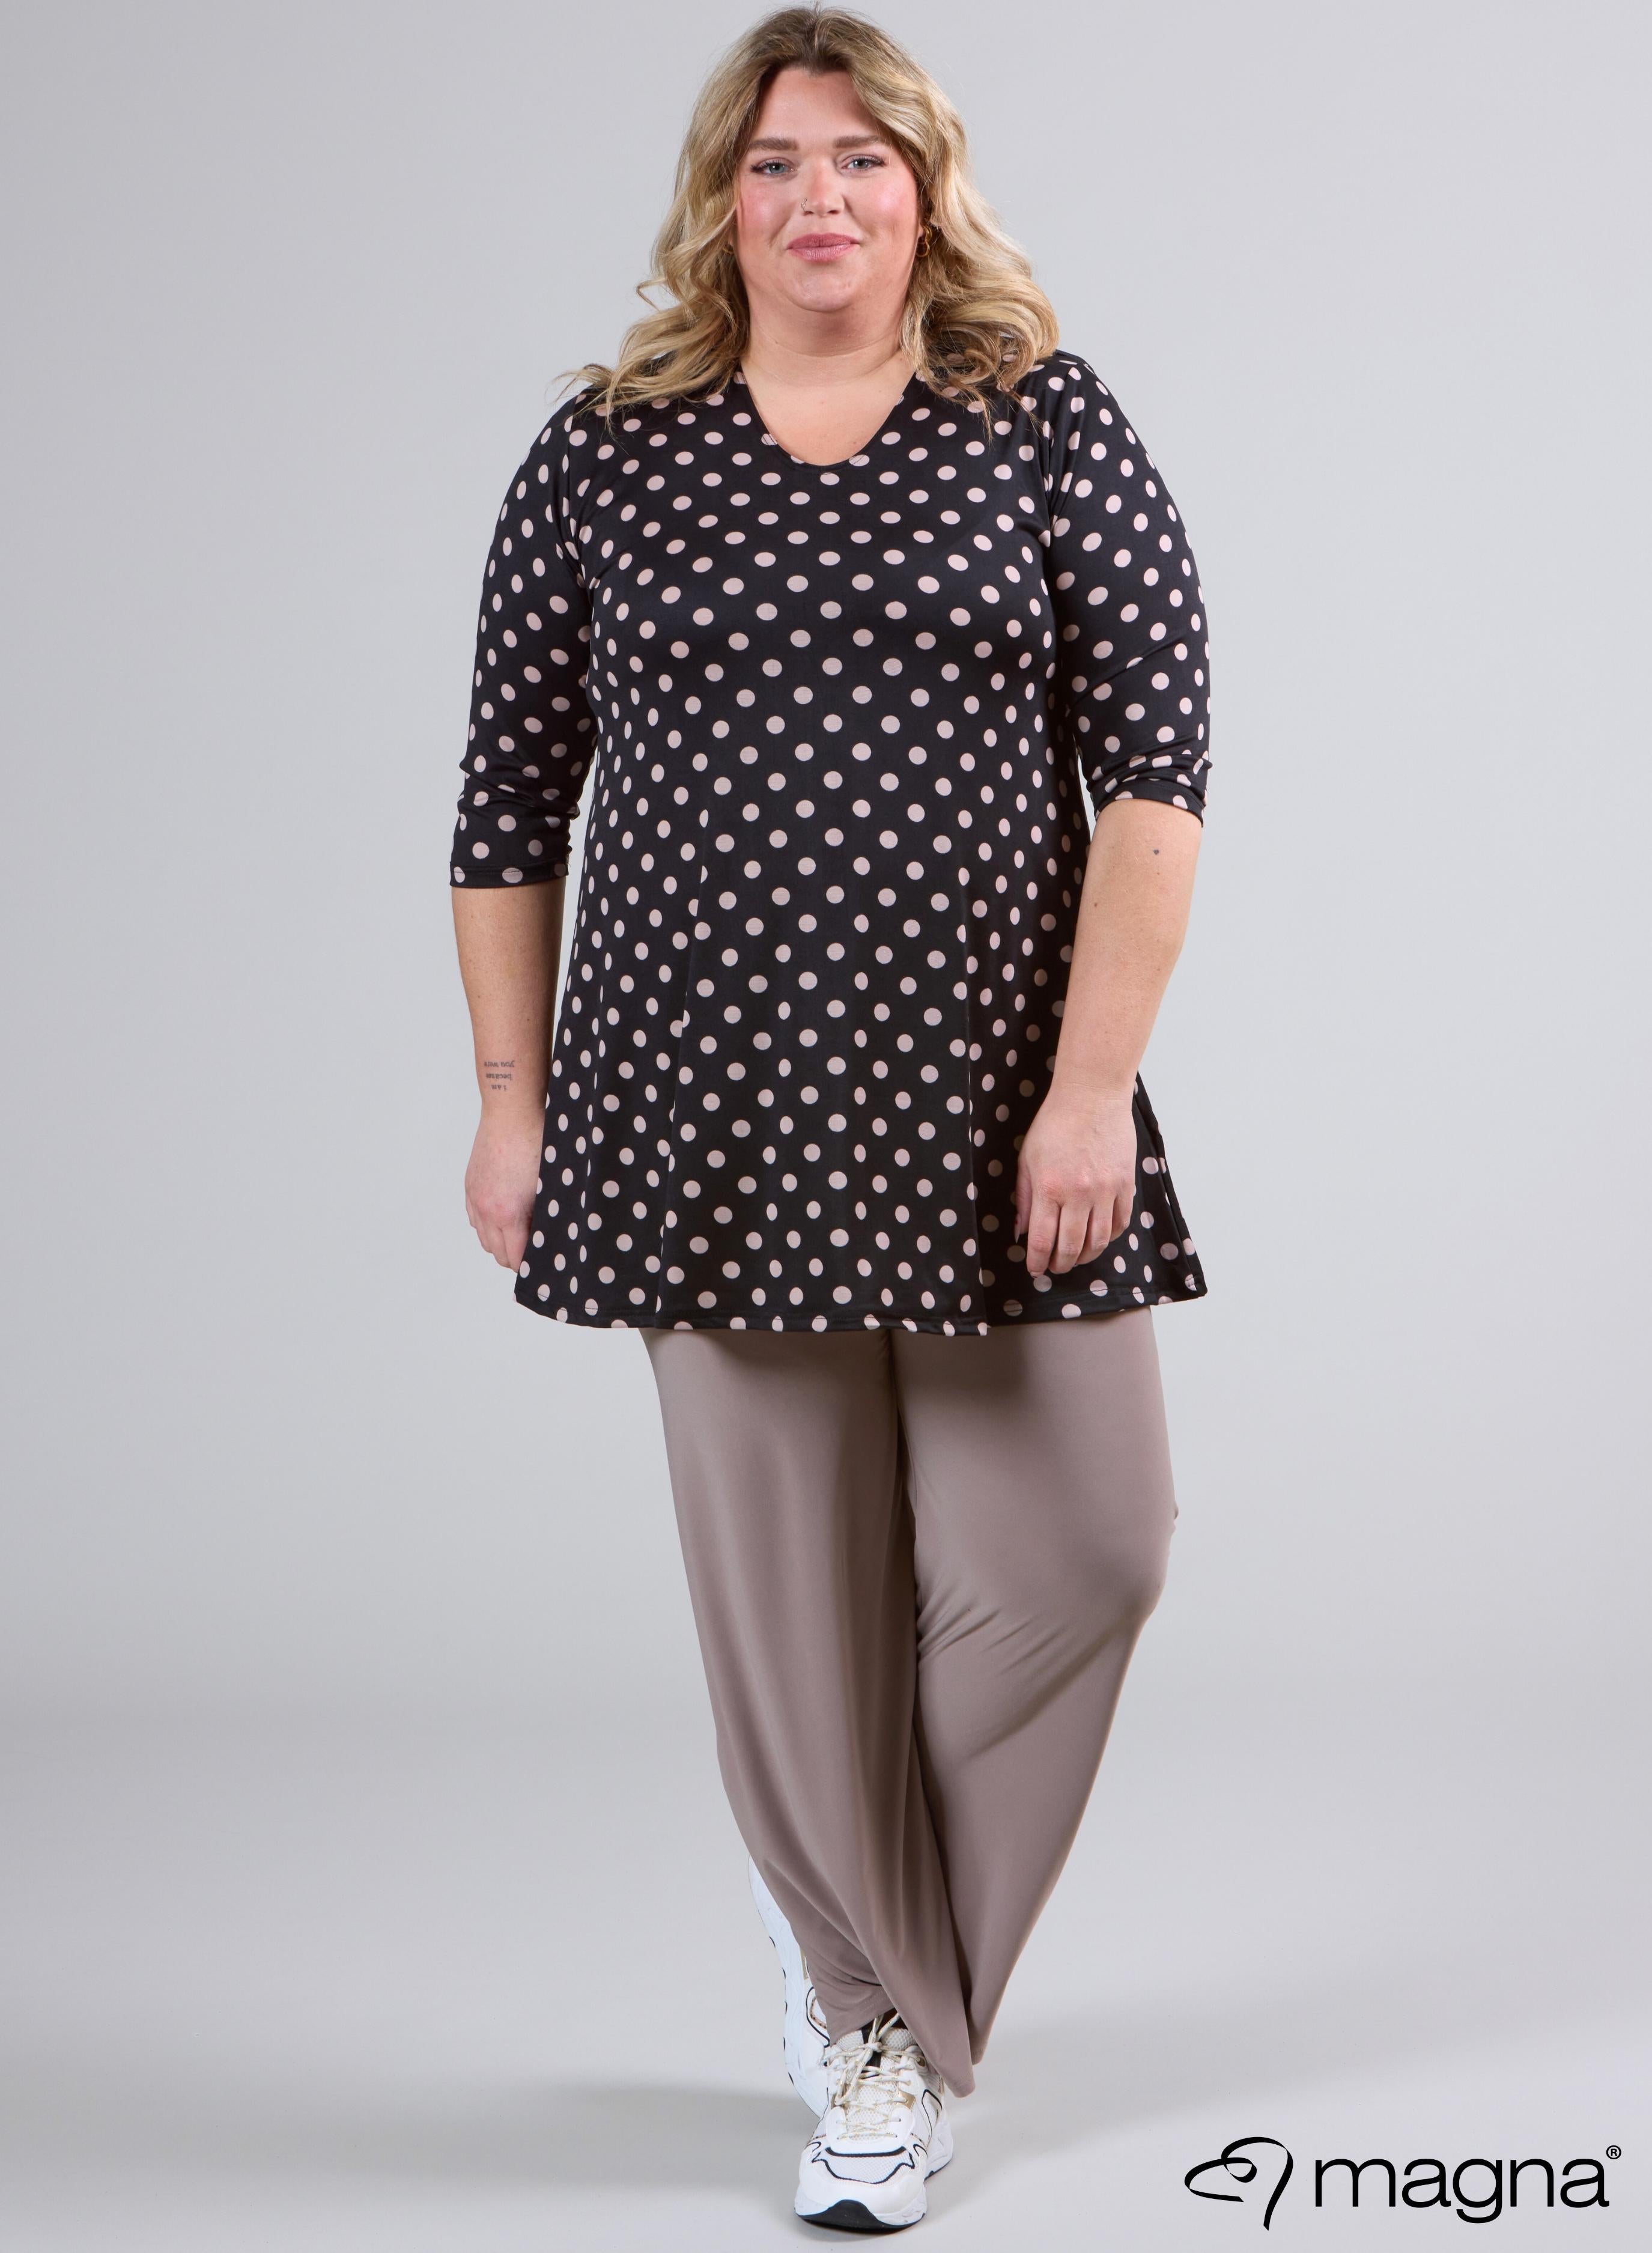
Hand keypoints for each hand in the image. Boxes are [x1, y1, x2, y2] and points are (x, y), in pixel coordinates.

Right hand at [464, 1110, 544, 1270]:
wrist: (513, 1112)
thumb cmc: (539, 1144)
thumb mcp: (548, 1186)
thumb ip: (545, 1217)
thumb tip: (550, 1238)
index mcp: (508, 1214)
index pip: (514, 1259)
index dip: (530, 1266)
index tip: (544, 1265)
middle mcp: (486, 1210)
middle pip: (496, 1252)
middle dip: (515, 1257)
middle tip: (536, 1252)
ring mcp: (475, 1196)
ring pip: (483, 1237)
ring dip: (500, 1241)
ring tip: (521, 1234)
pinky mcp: (470, 1184)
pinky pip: (474, 1218)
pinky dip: (487, 1224)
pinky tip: (504, 1217)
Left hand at [1014, 1087, 1137, 1277]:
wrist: (1091, 1097)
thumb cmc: (1055, 1124)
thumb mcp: (1027, 1159)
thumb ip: (1025, 1198)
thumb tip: (1022, 1232)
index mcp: (1050, 1187)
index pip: (1043, 1239)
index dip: (1037, 1261)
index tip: (1035, 1269)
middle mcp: (1079, 1194)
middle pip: (1071, 1246)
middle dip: (1060, 1264)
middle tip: (1055, 1267)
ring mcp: (1106, 1190)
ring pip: (1098, 1241)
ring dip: (1086, 1256)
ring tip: (1076, 1258)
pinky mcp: (1125, 1184)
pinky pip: (1120, 1223)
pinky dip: (1109, 1237)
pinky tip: (1098, 1238)